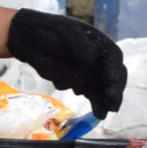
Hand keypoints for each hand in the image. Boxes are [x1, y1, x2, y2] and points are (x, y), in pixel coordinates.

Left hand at [8, 8, 126, 113]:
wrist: (31, 41)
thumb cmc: (50, 32)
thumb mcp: (65, 34)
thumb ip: (79, 44)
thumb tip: (91, 58)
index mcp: (99, 44)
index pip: (113, 58)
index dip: (114, 69)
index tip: (110, 80)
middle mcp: (99, 60)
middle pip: (114, 76)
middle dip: (114, 90)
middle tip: (111, 102)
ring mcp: (91, 73)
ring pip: (105, 89)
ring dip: (107, 101)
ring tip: (104, 112)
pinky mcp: (82, 84)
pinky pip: (94, 96)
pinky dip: (97, 105)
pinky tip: (98, 114)